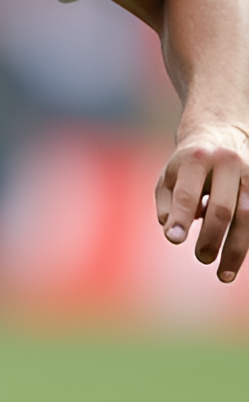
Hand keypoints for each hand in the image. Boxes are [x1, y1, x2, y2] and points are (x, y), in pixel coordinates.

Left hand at [156, 122, 248, 281]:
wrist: (220, 133)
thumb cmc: (187, 165)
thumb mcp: (169, 175)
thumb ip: (167, 202)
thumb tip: (171, 231)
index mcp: (196, 157)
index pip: (188, 192)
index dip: (181, 217)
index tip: (174, 240)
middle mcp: (226, 164)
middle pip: (222, 208)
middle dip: (211, 238)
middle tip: (201, 257)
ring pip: (247, 218)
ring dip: (235, 250)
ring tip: (222, 275)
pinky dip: (247, 242)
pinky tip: (236, 262)